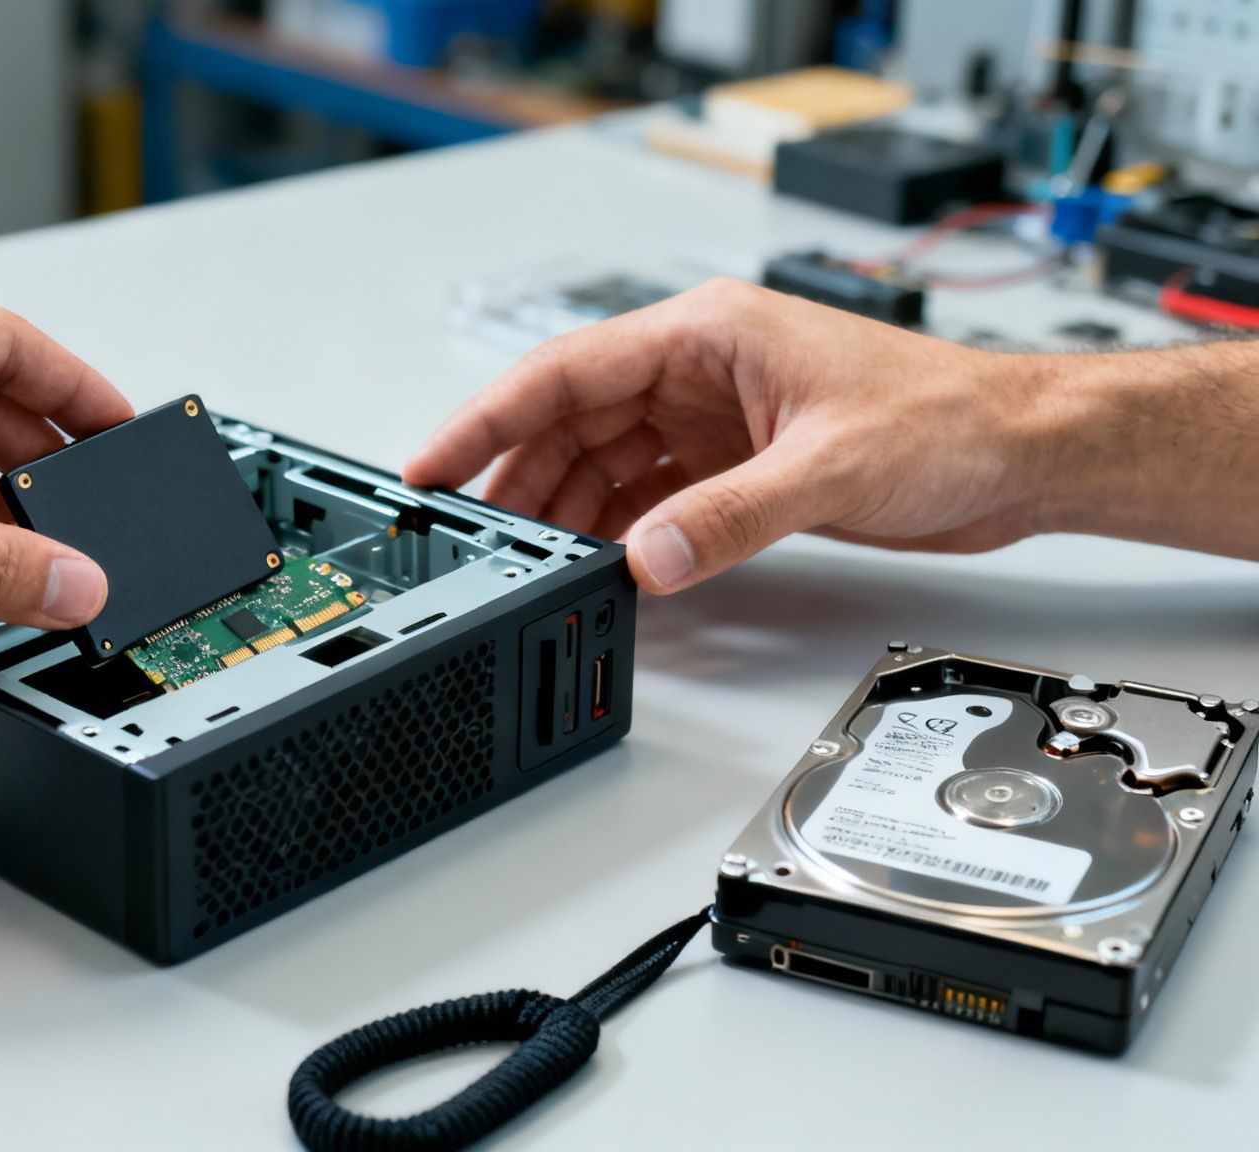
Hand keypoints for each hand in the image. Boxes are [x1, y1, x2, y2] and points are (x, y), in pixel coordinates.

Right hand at [405, 278, 1062, 592]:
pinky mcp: (736, 464)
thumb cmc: (951, 419)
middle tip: (476, 536)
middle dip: (520, 480)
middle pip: (572, 421)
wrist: (1022, 455)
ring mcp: (715, 418)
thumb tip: (648, 556)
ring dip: (568, 511)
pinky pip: (650, 495)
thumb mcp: (830, 468)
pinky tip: (599, 562)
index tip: (433, 462)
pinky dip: (619, 530)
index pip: (566, 371)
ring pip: (604, 462)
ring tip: (532, 560)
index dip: (486, 418)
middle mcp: (700, 370)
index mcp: (708, 334)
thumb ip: (731, 518)